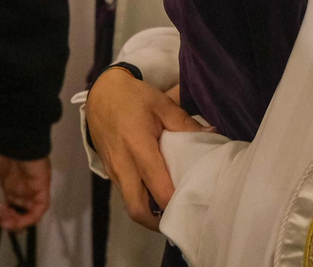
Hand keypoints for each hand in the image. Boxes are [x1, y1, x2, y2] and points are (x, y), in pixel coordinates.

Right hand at [0, 148, 51, 230]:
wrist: (11, 134)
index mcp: (10, 182)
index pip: (10, 205)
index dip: (3, 215)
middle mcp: (23, 186)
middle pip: (21, 212)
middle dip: (11, 222)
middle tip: (0, 221)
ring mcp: (33, 186)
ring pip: (31, 212)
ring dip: (18, 222)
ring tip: (5, 219)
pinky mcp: (42, 185)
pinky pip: (41, 207)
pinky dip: (29, 217)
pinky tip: (15, 217)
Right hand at [86, 68, 202, 229]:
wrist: (101, 93)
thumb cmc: (133, 97)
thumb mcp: (162, 103)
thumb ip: (185, 122)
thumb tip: (211, 132)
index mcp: (139, 148)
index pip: (158, 188)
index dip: (174, 202)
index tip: (192, 204)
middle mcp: (123, 165)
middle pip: (137, 209)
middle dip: (158, 220)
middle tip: (179, 215)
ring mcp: (113, 170)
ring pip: (129, 204)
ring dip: (148, 211)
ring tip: (169, 207)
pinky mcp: (108, 170)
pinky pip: (124, 193)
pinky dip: (139, 199)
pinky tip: (154, 192)